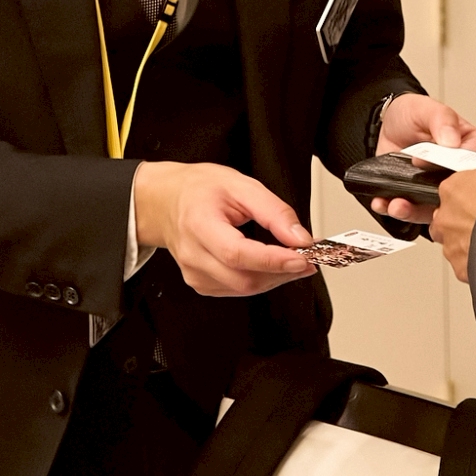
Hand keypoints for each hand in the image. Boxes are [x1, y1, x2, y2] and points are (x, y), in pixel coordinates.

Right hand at [133, 161, 316, 296]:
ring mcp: (194, 273)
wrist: (167, 200)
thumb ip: (274, 211)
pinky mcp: (200, 283)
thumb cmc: (199, 189)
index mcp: (199, 224)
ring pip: (243, 289)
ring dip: (274, 278)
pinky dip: (259, 281)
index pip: (238, 253)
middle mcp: (193, 254)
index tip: (302, 257)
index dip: (273, 260)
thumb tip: (300, 238)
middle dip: (282, 272)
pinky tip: (270, 266)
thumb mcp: (241, 185)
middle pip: (243, 279)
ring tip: (293, 260)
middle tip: (308, 258)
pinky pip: (236, 290)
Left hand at [367, 93, 475, 222]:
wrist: (388, 124)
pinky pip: (410, 211)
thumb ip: (443, 120)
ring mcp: (435, 187)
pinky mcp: (417, 197)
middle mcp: (456, 172)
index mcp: (470, 147)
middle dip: (436, 201)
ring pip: (433, 209)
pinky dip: (395, 210)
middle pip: (457, 196)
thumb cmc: (415, 114)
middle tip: (417, 195)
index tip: (432, 161)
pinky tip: (383, 203)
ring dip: (414, 212)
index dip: (457, 167)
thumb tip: (452, 142)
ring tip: (397, 206)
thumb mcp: (428, 109)